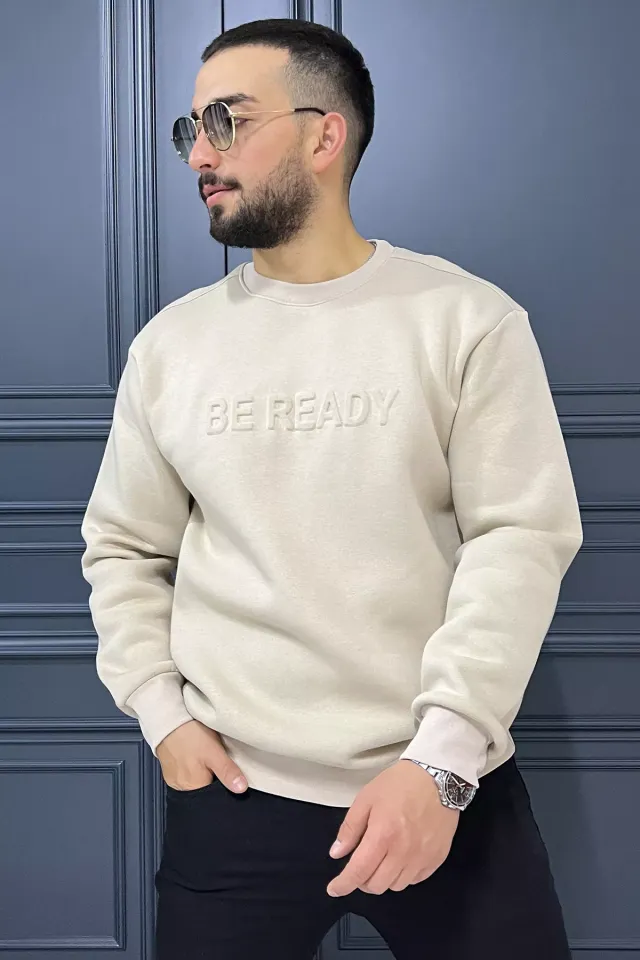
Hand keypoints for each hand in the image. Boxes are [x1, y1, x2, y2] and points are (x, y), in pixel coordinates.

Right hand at [156, 719, 247, 793]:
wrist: (168, 719)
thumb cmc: (190, 735)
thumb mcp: (214, 752)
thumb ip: (227, 772)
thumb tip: (241, 789)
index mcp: (193, 788)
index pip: (215, 796)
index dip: (225, 785)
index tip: (229, 772)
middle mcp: (181, 788)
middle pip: (205, 790)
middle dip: (215, 778)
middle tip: (217, 761)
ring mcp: (174, 780)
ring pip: (196, 782)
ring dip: (204, 772)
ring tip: (207, 757)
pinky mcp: (170, 770)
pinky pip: (187, 775)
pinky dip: (194, 768)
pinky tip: (197, 756)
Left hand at [326, 759, 459, 896]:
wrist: (438, 776)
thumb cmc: (399, 784)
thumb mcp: (366, 798)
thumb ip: (350, 828)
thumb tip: (337, 854)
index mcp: (383, 835)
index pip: (359, 872)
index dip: (343, 885)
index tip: (334, 889)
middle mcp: (403, 852)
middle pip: (377, 886)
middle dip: (363, 880)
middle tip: (361, 865)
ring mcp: (423, 858)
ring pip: (396, 886)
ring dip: (384, 878)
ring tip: (382, 860)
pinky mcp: (437, 858)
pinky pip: (415, 880)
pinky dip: (403, 875)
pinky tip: (400, 859)